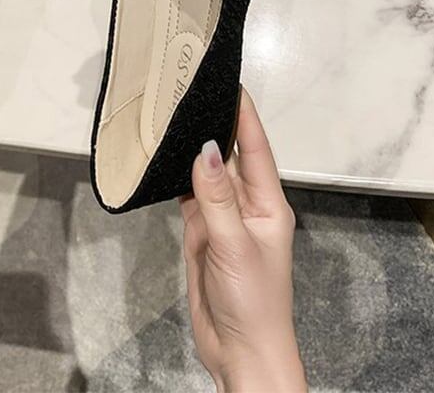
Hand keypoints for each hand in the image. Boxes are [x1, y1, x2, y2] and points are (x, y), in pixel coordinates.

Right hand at [180, 89, 306, 392]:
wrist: (239, 350)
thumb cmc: (253, 301)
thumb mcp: (236, 245)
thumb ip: (218, 197)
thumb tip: (205, 149)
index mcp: (267, 204)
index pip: (255, 148)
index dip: (244, 115)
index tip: (230, 84)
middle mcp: (246, 204)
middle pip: (229, 155)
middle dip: (215, 124)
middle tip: (192, 91)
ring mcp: (222, 217)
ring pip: (206, 173)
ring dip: (193, 148)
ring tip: (175, 116)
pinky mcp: (202, 231)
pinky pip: (190, 195)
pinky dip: (178, 177)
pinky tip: (165, 159)